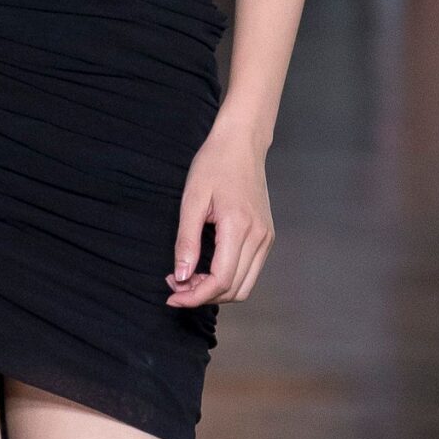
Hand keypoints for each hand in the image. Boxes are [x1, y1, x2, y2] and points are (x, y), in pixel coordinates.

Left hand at [166, 116, 274, 308]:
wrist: (242, 143)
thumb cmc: (214, 164)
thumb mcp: (191, 200)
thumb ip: (187, 242)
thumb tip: (181, 276)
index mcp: (240, 227)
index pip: (221, 280)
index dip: (195, 296)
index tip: (172, 295)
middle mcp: (259, 237)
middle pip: (234, 289)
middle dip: (202, 296)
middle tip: (175, 284)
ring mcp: (266, 238)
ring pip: (244, 285)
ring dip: (216, 291)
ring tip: (189, 278)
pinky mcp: (266, 236)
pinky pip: (249, 271)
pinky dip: (228, 279)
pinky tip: (206, 269)